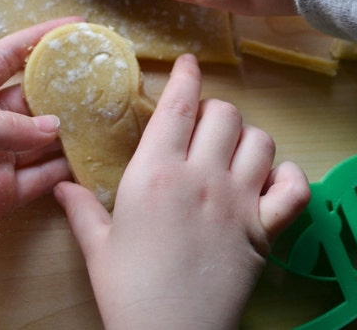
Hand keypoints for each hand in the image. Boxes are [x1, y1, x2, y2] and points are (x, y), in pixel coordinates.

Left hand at [0, 17, 79, 276]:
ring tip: (106, 119)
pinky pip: (41, 176)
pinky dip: (65, 169)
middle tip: (102, 80)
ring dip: (71, 130)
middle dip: (65, 88)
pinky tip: (88, 160)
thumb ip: (3, 127)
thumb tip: (55, 127)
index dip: (38, 39)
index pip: (5, 56)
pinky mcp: (2, 194)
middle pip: (32, 97)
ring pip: (43, 137)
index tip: (75, 26)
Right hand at [55, 54, 310, 328]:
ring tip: (233, 154)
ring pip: (261, 141)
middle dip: (215, 111)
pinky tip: (271, 182)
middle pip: (225, 114)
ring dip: (248, 140)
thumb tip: (61, 185)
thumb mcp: (99, 248)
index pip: (178, 105)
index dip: (186, 76)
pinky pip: (295, 187)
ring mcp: (240, 201)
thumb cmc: (129, 293)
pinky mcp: (266, 229)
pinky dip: (289, 178)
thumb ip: (82, 210)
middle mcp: (203, 177)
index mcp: (156, 174)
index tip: (189, 64)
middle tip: (203, 127)